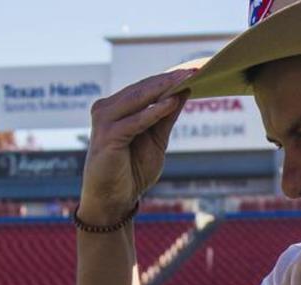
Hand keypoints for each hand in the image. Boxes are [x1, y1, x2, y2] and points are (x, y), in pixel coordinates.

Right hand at [79, 69, 194, 224]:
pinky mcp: (108, 136)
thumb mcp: (155, 139)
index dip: (169, 78)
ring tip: (187, 78)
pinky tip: (172, 103)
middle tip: (195, 68)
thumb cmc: (131, 171)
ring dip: (163, 88)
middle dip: (170, 79)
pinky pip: (135, 121)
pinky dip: (154, 112)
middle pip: (143, 88)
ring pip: (138, 99)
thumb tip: (183, 91)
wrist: (114, 199)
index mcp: (117, 107)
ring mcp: (105, 121)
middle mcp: (107, 109)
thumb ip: (166, 116)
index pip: (146, 87)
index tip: (194, 69)